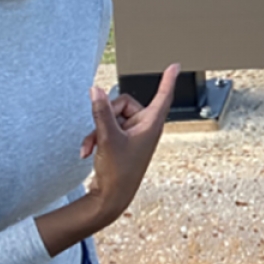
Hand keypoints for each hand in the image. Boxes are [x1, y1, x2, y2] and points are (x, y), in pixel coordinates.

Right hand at [82, 63, 178, 228]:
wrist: (110, 198)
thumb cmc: (117, 173)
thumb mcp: (107, 138)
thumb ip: (101, 112)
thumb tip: (96, 90)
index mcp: (150, 124)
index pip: (162, 96)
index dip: (168, 80)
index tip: (174, 66)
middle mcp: (144, 127)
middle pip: (123, 103)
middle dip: (105, 116)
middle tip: (100, 133)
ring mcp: (133, 134)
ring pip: (111, 116)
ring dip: (97, 129)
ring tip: (92, 147)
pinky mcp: (122, 141)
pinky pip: (107, 128)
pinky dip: (96, 137)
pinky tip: (88, 151)